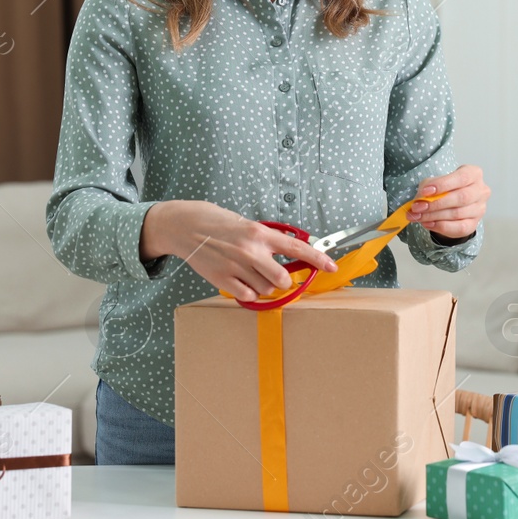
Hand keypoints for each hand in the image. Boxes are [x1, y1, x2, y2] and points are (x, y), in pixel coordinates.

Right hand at [140, 200, 339, 301]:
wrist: (186, 227)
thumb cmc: (217, 223)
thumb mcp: (247, 224)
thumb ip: (267, 239)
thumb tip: (288, 252)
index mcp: (260, 233)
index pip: (297, 249)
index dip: (317, 259)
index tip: (331, 266)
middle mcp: (251, 251)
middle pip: (282, 279)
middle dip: (282, 279)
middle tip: (273, 273)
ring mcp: (237, 267)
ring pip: (266, 289)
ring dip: (264, 285)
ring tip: (250, 272)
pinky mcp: (223, 279)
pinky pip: (248, 296)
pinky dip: (249, 292)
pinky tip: (242, 281)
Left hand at [407, 165, 488, 239]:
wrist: (451, 204)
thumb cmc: (445, 188)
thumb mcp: (436, 181)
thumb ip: (429, 186)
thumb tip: (421, 198)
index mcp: (473, 174)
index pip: (462, 178)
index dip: (443, 185)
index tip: (425, 191)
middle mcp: (481, 191)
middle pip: (462, 198)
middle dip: (436, 203)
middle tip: (418, 207)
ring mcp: (479, 209)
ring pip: (458, 214)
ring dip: (434, 216)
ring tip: (418, 216)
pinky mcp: (474, 224)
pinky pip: (459, 228)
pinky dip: (441, 226)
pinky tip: (428, 223)